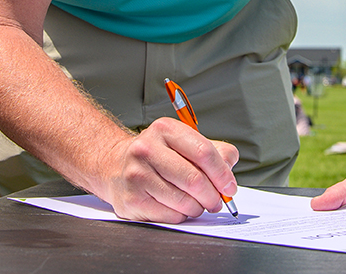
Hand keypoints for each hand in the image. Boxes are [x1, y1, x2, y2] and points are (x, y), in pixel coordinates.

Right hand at [97, 117, 239, 223]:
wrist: (115, 166)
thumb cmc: (157, 156)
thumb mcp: (183, 142)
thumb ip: (214, 152)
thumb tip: (229, 171)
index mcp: (165, 129)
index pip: (204, 152)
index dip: (222, 174)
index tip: (229, 187)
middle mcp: (147, 149)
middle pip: (195, 179)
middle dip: (213, 196)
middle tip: (217, 202)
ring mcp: (137, 175)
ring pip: (184, 201)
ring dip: (198, 208)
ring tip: (198, 204)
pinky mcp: (132, 199)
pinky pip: (170, 216)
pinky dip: (182, 216)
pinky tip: (178, 208)